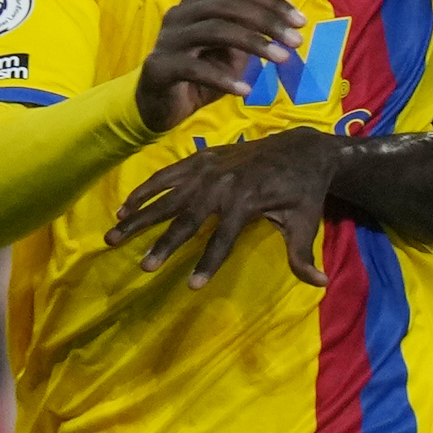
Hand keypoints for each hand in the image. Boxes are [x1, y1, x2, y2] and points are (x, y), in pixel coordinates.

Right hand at [109, 127, 343, 286]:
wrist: (301, 146)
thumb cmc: (304, 190)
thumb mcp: (306, 222)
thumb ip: (303, 255)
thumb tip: (318, 284)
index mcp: (247, 200)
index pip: (223, 239)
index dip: (208, 263)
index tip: (192, 286)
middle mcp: (222, 183)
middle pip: (187, 218)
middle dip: (164, 244)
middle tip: (143, 266)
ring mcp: (208, 168)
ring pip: (167, 195)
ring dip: (140, 215)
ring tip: (114, 234)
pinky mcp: (201, 158)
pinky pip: (166, 175)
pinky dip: (144, 190)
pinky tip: (124, 207)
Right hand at [135, 0, 304, 133]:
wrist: (159, 105)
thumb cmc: (200, 75)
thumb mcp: (231, 54)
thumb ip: (252, 37)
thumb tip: (288, 28)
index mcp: (198, 2)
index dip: (272, 2)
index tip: (301, 21)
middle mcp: (181, 13)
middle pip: (229, 6)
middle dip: (268, 21)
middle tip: (296, 41)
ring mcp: (168, 38)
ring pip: (215, 30)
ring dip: (254, 44)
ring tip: (282, 60)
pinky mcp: (160, 66)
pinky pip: (195, 68)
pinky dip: (223, 78)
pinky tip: (245, 90)